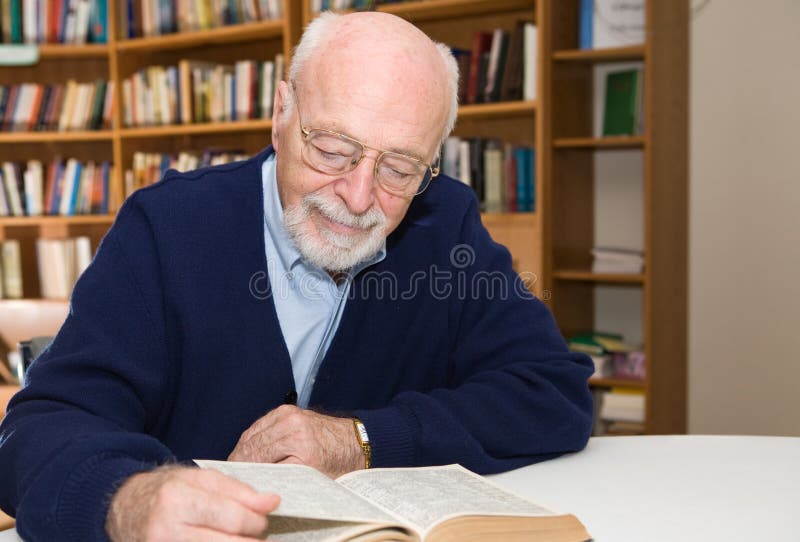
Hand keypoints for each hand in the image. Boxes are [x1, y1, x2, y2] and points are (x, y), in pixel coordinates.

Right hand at [105, 465, 279, 541]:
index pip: (232, 518)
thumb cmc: (167, 491)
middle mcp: (167, 529)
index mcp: (178, 499)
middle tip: (258, 535)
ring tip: (243, 540)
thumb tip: (271, 502)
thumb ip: (238, 490)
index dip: (256, 522)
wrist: (125, 509)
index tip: (263, 519)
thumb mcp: (200, 479)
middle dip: (252, 541)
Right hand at [228, 404, 362, 477]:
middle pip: (253, 449)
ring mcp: (288, 415)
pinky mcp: (284, 410)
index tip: (241, 487)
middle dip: (240, 465)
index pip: (262, 465)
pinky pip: (258, 426)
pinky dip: (250, 440)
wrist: (355, 441)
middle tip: (233, 479)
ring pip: (252, 437)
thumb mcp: (315, 480)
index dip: (249, 477)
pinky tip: (247, 452)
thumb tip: (259, 485)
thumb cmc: (338, 464)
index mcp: (303, 448)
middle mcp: (294, 427)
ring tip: (236, 468)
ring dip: (241, 452)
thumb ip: (288, 480)